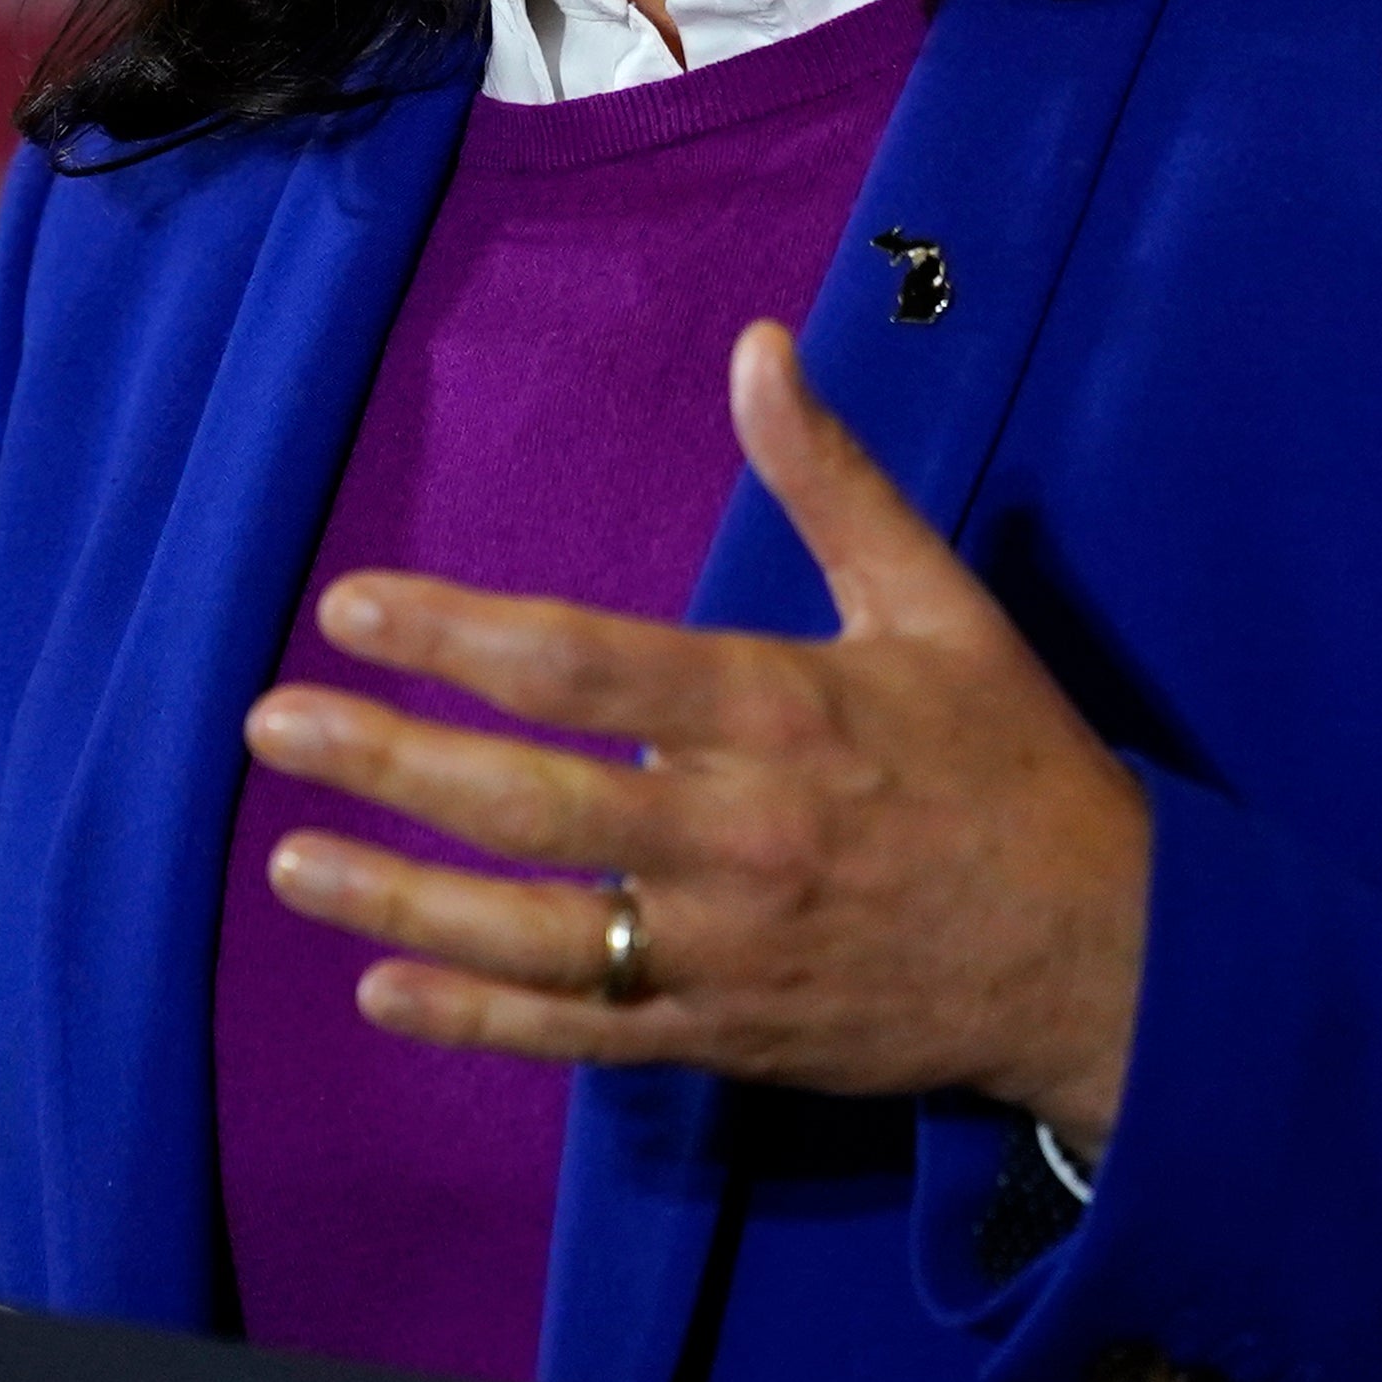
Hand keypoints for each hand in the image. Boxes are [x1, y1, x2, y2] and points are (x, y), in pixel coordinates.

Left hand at [242, 318, 1151, 1153]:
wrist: (1110, 965)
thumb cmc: (1014, 770)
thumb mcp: (940, 604)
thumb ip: (830, 479)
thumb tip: (759, 346)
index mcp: (779, 713)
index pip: (582, 665)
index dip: (454, 634)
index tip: (351, 606)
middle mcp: (736, 836)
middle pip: (529, 804)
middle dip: (387, 761)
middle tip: (271, 723)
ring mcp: (727, 951)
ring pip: (534, 934)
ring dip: (400, 898)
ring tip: (290, 860)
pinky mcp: (730, 1035)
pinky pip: (583, 1033)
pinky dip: (478, 1020)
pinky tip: (382, 993)